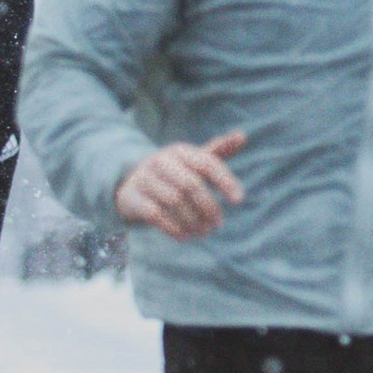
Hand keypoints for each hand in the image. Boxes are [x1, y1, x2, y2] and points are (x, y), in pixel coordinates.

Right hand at [115, 130, 248, 237]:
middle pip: (191, 184)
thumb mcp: (193, 162)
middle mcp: (160, 160)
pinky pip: (155, 214)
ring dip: (193, 221)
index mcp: (180, 151)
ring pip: (174, 201)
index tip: (238, 200)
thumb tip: (242, 136)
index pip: (207, 163)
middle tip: (217, 224)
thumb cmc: (173, 174)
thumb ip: (218, 151)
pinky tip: (185, 236)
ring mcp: (143, 178)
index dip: (225, 181)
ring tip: (203, 232)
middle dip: (208, 207)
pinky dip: (174, 228)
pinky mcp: (130, 197)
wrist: (130, 184)